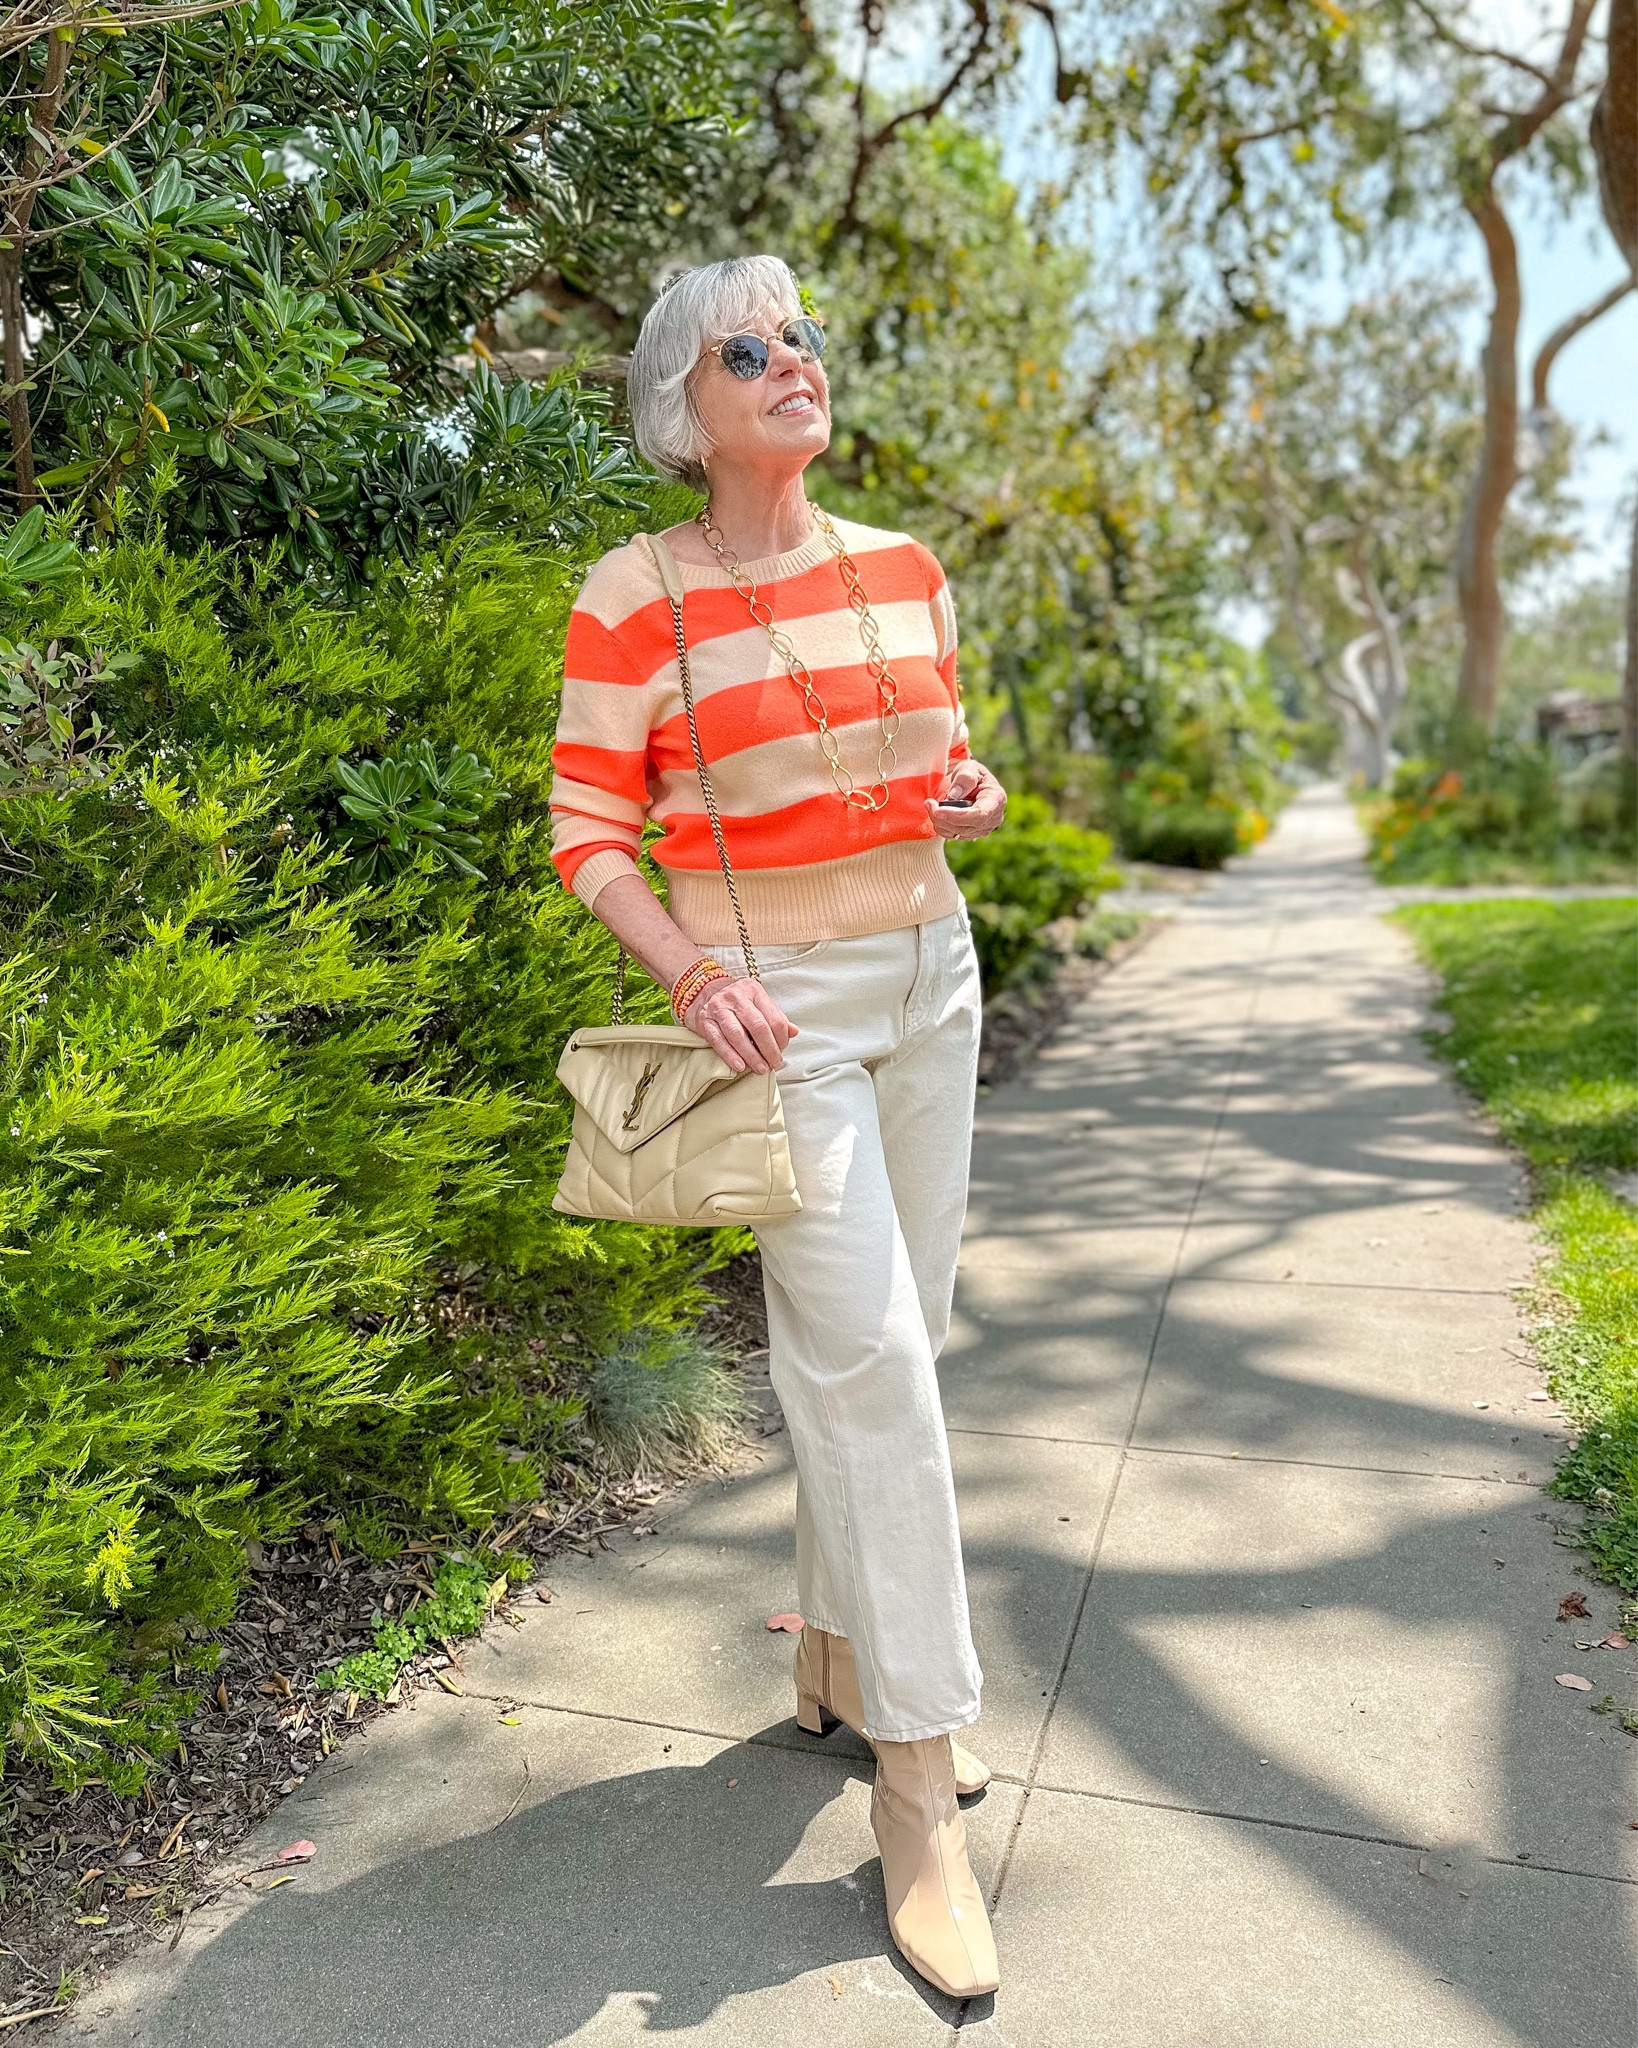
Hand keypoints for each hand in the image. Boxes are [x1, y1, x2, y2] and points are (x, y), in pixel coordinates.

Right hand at [683, 973, 797, 1073]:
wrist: (700, 992)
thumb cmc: (734, 1001)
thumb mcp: (757, 1002)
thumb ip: (775, 1016)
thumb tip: (793, 1032)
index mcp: (754, 990)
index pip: (774, 1018)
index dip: (781, 1039)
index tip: (781, 1051)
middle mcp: (736, 996)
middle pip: (758, 1027)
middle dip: (769, 1050)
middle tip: (773, 1064)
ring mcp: (718, 1008)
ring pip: (738, 1035)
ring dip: (752, 1056)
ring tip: (760, 1068)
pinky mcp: (704, 1020)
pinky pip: (719, 1040)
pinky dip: (730, 1055)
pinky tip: (740, 1066)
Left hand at [927, 760, 1006, 839]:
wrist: (972, 783)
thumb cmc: (972, 773)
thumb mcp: (969, 768)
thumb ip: (963, 778)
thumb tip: (952, 797)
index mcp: (996, 800)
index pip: (979, 815)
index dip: (957, 816)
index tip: (938, 810)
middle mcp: (993, 818)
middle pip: (966, 827)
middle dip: (943, 817)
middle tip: (928, 803)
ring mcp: (983, 829)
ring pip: (956, 833)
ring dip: (939, 821)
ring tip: (931, 804)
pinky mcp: (971, 834)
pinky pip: (952, 835)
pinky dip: (940, 825)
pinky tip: (937, 812)